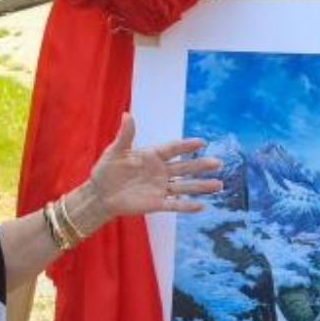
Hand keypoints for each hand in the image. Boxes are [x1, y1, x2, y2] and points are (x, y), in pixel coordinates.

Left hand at [80, 113, 221, 226]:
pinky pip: (174, 204)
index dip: (187, 146)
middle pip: (185, 167)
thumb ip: (125, 135)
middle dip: (201, 166)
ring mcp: (159, 187)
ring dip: (201, 186)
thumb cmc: (106, 169)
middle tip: (218, 163)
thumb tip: (127, 114)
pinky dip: (187, 206)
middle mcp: (160, 171)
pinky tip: (202, 206)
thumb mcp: (115, 151)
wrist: (100, 194)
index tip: (202, 142)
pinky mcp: (156, 203)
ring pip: (185, 186)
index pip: (173, 149)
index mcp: (152, 155)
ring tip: (219, 184)